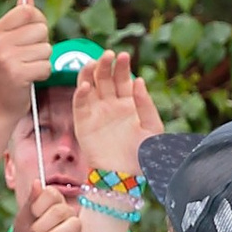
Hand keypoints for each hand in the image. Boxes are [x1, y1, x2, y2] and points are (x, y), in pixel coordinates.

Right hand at [0, 0, 52, 122]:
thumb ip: (18, 20)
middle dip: (42, 43)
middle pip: (41, 29)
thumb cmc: (7, 72)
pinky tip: (29, 79)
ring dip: (43, 60)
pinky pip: (46, 66)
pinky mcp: (17, 74)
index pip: (28, 11)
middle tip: (28, 57)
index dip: (38, 21)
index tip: (33, 35)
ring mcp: (6, 58)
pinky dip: (43, 74)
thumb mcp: (8, 43)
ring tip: (27, 68)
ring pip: (46, 48)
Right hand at [70, 45, 148, 186]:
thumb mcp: (152, 128)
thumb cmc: (141, 156)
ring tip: (93, 63)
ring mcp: (95, 113)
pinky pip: (79, 105)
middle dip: (105, 65)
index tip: (124, 56)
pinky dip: (80, 94)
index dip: (122, 67)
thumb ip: (146, 104)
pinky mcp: (82, 124)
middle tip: (108, 54)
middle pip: (105, 78)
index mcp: (127, 104)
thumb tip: (139, 80)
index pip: (123, 79)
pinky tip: (85, 85)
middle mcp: (110, 106)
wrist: (124, 177)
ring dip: (89, 73)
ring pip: (89, 87)